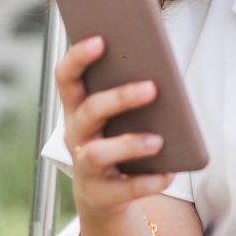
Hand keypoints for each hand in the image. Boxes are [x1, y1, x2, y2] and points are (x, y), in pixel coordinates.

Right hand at [55, 37, 173, 218]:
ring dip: (130, 144)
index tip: (101, 39)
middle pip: (89, 111)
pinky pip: (123, 190)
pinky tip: (170, 172)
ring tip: (159, 140)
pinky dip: (148, 181)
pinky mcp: (100, 196)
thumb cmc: (116, 138)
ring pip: (98, 153)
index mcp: (77, 107)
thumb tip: (158, 63)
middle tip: (152, 87)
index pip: (66, 76)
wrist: (104, 196)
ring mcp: (84, 167)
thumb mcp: (118, 114)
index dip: (78, 57)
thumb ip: (129, 86)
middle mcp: (75, 135)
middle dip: (119, 98)